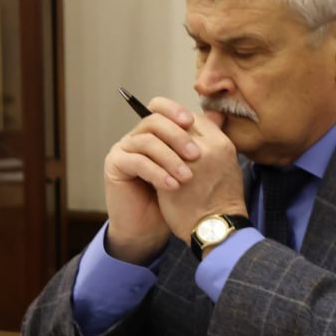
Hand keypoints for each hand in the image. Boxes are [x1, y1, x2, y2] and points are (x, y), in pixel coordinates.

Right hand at [102, 97, 201, 263]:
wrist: (157, 226)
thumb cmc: (181, 198)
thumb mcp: (197, 167)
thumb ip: (204, 141)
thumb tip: (219, 115)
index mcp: (158, 133)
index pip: (162, 109)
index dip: (176, 111)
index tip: (191, 122)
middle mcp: (139, 136)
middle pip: (154, 120)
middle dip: (177, 135)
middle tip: (195, 154)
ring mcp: (125, 149)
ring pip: (146, 141)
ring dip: (170, 158)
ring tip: (187, 177)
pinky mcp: (116, 165)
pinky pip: (136, 161)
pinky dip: (157, 172)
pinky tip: (172, 185)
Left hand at [153, 108, 248, 240]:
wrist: (217, 228)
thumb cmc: (222, 200)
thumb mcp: (228, 166)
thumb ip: (215, 144)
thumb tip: (211, 120)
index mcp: (222, 144)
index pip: (196, 116)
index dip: (179, 115)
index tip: (169, 120)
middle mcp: (208, 149)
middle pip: (177, 123)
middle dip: (161, 123)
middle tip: (150, 125)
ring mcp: (189, 163)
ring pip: (162, 138)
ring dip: (153, 141)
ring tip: (146, 146)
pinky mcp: (171, 177)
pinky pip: (153, 159)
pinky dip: (148, 160)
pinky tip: (145, 164)